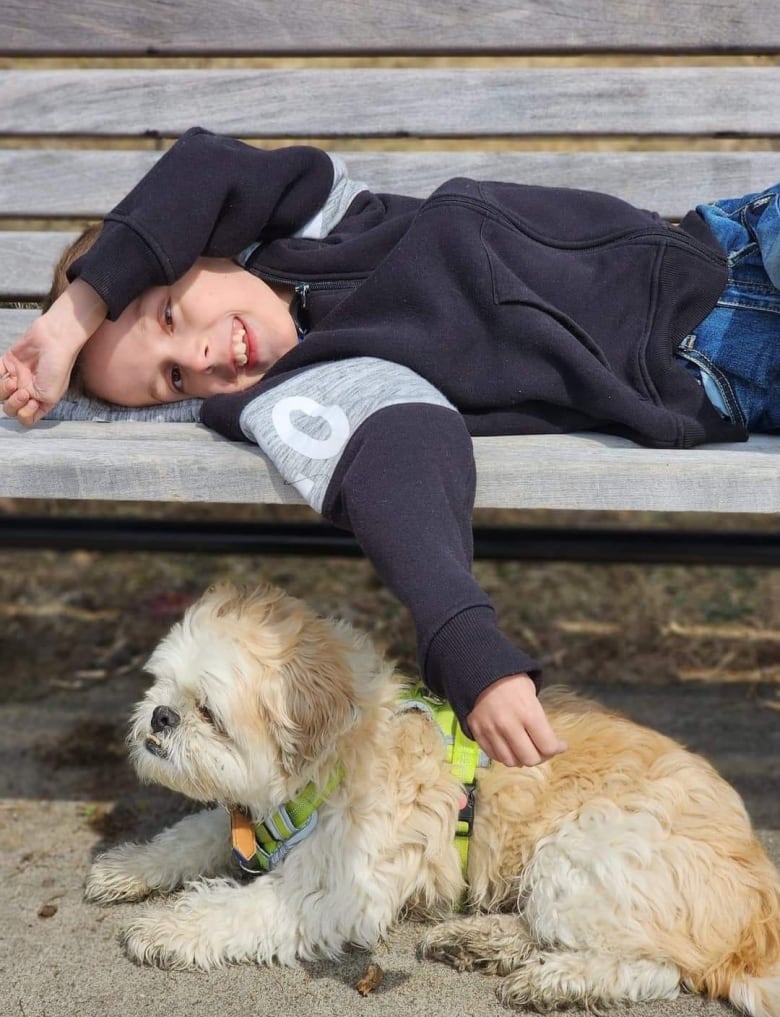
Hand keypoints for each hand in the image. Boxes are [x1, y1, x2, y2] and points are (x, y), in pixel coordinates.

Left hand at [1, 279, 106, 425]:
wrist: (54, 340)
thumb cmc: (58, 366)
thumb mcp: (51, 396)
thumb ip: (34, 409)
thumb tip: (19, 409)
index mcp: (41, 400)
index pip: (26, 417)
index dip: (25, 414)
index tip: (32, 402)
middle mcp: (29, 389)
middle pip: (10, 407)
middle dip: (13, 403)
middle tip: (22, 392)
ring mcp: (18, 376)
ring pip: (0, 392)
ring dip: (3, 390)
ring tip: (12, 381)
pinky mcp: (9, 362)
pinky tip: (4, 373)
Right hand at [467, 673, 566, 767]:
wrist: (479, 670)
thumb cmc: (510, 680)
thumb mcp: (531, 694)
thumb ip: (539, 720)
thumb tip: (548, 743)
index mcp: (528, 713)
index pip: (547, 746)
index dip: (557, 749)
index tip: (560, 745)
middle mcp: (509, 726)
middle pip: (530, 759)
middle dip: (540, 756)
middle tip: (542, 748)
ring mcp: (491, 731)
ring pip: (511, 761)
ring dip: (520, 758)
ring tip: (524, 748)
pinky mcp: (477, 734)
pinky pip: (494, 756)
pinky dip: (504, 755)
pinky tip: (509, 746)